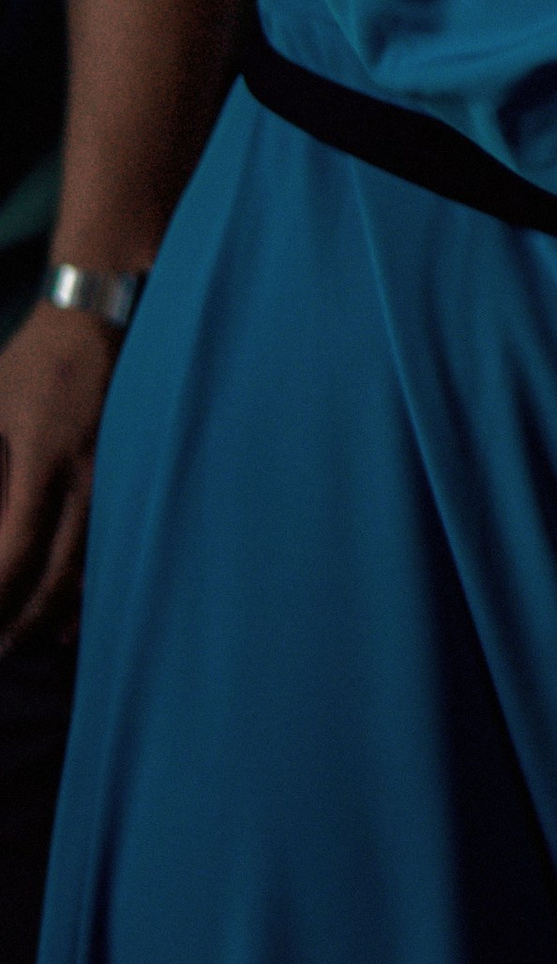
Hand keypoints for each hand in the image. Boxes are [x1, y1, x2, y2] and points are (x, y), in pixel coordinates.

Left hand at [0, 299, 116, 648]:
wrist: (104, 319)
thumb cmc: (35, 362)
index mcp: (42, 459)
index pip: (16, 548)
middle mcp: (85, 478)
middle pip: (56, 573)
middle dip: (23, 620)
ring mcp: (117, 481)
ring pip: (89, 568)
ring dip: (56, 613)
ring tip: (29, 644)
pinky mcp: (133, 481)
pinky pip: (111, 548)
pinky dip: (89, 588)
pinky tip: (72, 615)